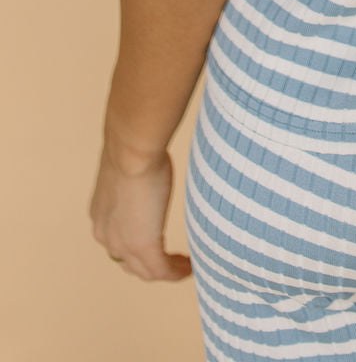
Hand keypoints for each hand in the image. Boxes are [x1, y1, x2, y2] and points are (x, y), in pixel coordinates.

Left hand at [89, 139, 191, 281]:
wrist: (130, 150)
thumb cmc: (133, 148)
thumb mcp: (130, 169)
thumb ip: (136, 176)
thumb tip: (149, 162)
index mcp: (101, 216)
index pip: (118, 241)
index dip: (137, 246)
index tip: (159, 240)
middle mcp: (106, 235)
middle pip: (130, 263)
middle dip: (152, 264)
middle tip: (174, 260)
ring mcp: (123, 244)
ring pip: (145, 271)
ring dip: (166, 270)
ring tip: (184, 265)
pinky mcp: (143, 246)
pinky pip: (162, 271)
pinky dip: (176, 272)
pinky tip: (190, 267)